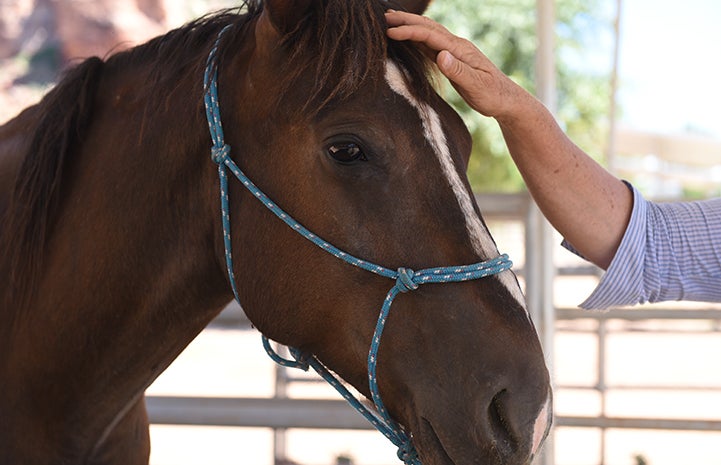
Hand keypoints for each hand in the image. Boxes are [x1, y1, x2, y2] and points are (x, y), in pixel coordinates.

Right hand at [385, 10, 526, 119]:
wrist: (506, 100)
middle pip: (428, 28)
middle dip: (406, 20)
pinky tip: (408, 38)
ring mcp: (454, 52)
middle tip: (384, 16)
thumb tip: (440, 55)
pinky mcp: (452, 60)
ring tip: (392, 21)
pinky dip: (416, 39)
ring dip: (410, 26)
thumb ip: (458, 71)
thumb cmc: (492, 95)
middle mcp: (456, 46)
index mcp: (460, 50)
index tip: (389, 31)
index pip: (430, 36)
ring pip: (428, 33)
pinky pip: (430, 45)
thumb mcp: (476, 86)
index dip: (409, 32)